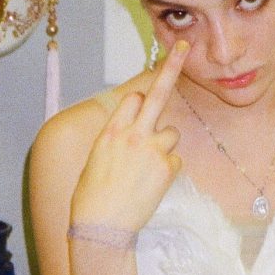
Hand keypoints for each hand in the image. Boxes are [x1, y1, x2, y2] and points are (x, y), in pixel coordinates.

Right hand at [69, 41, 187, 233]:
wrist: (101, 226)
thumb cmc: (91, 196)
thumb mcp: (97, 158)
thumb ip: (116, 139)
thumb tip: (129, 132)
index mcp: (111, 130)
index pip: (133, 99)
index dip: (140, 103)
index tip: (150, 90)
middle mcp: (133, 134)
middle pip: (157, 94)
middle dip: (171, 69)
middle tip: (183, 49)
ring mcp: (153, 149)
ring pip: (171, 134)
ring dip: (164, 146)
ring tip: (147, 170)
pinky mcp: (168, 167)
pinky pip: (175, 161)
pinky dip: (168, 170)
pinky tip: (152, 184)